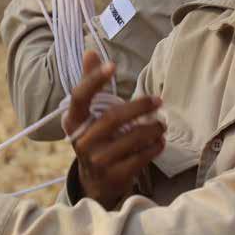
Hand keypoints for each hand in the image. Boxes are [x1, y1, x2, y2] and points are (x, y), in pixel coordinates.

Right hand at [62, 51, 165, 208]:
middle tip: (158, 100)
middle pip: (113, 117)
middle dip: (140, 106)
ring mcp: (96, 160)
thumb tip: (90, 51)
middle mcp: (80, 141)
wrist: (96, 183)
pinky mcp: (113, 176)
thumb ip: (92, 83)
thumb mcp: (90, 114)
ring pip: (130, 139)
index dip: (94, 80)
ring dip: (152, 128)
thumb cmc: (97, 138)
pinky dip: (154, 147)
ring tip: (162, 123)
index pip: (80, 96)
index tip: (112, 65)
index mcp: (73, 121)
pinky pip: (139, 158)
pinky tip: (160, 141)